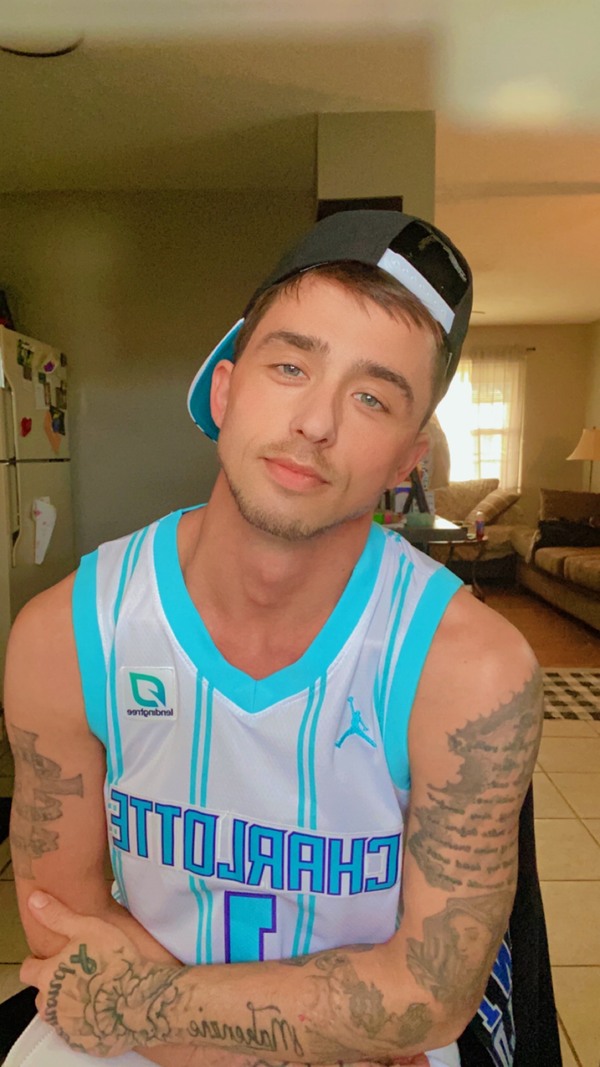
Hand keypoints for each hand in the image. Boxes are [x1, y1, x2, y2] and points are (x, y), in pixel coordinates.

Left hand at [20, 891, 183, 1057]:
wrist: (141, 999)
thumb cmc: (115, 959)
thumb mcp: (88, 928)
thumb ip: (58, 916)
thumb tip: (35, 900)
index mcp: (47, 977)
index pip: (27, 971)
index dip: (37, 962)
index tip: (53, 958)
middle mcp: (52, 1005)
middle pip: (42, 996)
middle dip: (52, 986)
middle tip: (75, 973)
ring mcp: (68, 1026)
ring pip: (58, 1014)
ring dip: (66, 1004)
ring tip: (89, 990)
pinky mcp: (86, 1041)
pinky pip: (79, 1030)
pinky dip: (85, 1020)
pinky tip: (103, 1006)